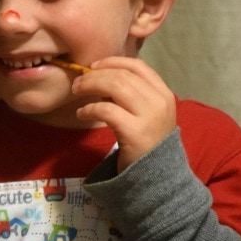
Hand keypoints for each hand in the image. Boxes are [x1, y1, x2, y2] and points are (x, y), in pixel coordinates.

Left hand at [72, 56, 175, 171]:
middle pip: (122, 75)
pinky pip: (106, 110)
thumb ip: (131, 94)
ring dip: (90, 86)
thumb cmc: (146, 142)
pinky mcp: (135, 132)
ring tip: (77, 93)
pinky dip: (89, 108)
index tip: (94, 65)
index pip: (138, 65)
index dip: (113, 61)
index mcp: (163, 93)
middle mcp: (160, 101)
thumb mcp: (146, 113)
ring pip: (114, 87)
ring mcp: (149, 116)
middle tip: (78, 82)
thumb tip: (99, 75)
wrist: (157, 178)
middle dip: (95, 75)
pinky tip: (82, 113)